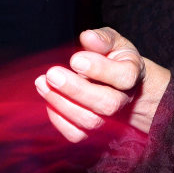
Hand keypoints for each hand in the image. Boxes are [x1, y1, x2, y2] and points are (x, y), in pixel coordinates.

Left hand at [35, 28, 149, 142]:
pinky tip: (49, 98)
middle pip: (107, 104)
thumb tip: (88, 37)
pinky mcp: (94, 134)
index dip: (99, 69)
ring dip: (61, 102)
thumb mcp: (113, 42)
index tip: (75, 60)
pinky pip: (76, 134)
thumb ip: (103, 38)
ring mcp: (111, 120)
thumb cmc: (113, 60)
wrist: (118, 88)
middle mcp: (124, 100)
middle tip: (52, 74)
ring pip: (90, 121)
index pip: (124, 77)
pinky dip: (58, 119)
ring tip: (42, 83)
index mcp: (131, 74)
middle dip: (76, 90)